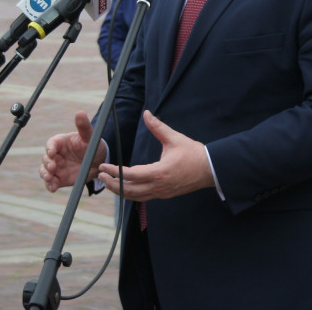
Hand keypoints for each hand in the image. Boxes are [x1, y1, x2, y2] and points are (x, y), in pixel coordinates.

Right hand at [39, 110, 104, 192]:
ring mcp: (56, 167)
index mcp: (61, 142)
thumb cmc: (93, 146)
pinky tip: (52, 188)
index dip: (50, 148)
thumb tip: (80, 112)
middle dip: (47, 163)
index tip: (53, 153)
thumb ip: (83, 126)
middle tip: (53, 167)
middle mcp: (56, 155)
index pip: (51, 143)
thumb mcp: (89, 136)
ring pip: (45, 170)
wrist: (98, 163)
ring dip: (45, 174)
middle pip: (46, 158)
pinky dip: (50, 185)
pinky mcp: (59, 178)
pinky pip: (51, 182)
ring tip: (50, 178)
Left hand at [97, 111, 213, 201]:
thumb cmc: (193, 153)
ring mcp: (162, 193)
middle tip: (101, 177)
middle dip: (113, 185)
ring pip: (136, 197)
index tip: (104, 167)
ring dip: (121, 191)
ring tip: (109, 183)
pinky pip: (144, 198)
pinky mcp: (165, 195)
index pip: (131, 175)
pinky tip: (126, 187)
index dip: (115, 172)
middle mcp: (159, 186)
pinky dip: (132, 194)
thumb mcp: (174, 138)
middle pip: (129, 191)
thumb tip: (147, 114)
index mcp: (159, 172)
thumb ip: (158, 127)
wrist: (210, 169)